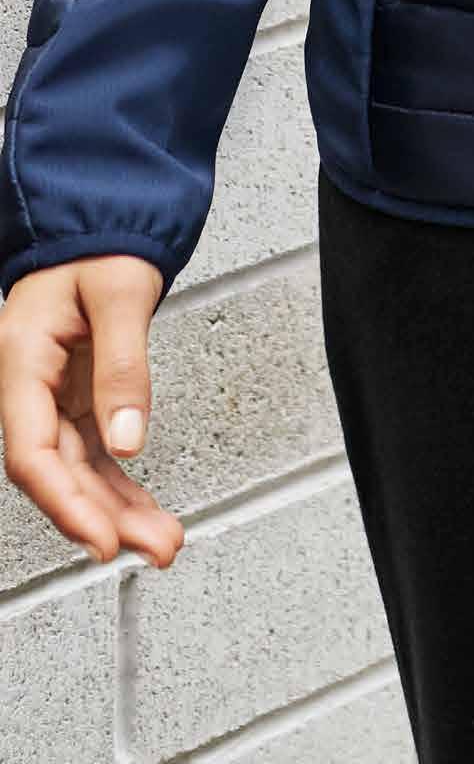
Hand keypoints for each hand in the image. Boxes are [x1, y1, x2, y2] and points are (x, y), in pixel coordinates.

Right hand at [0, 254, 184, 566]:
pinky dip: (119, 482)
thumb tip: (128, 441)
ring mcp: (51, 391)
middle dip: (103, 516)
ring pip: (78, 467)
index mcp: (21, 357)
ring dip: (116, 507)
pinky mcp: (76, 393)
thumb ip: (123, 367)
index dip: (65, 504)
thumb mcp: (120, 293)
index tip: (101, 540)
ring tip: (162, 540)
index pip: (32, 452)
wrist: (100, 216)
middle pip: (58, 470)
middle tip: (153, 548)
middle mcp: (29, 382)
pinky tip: (143, 510)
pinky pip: (93, 450)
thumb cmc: (98, 241)